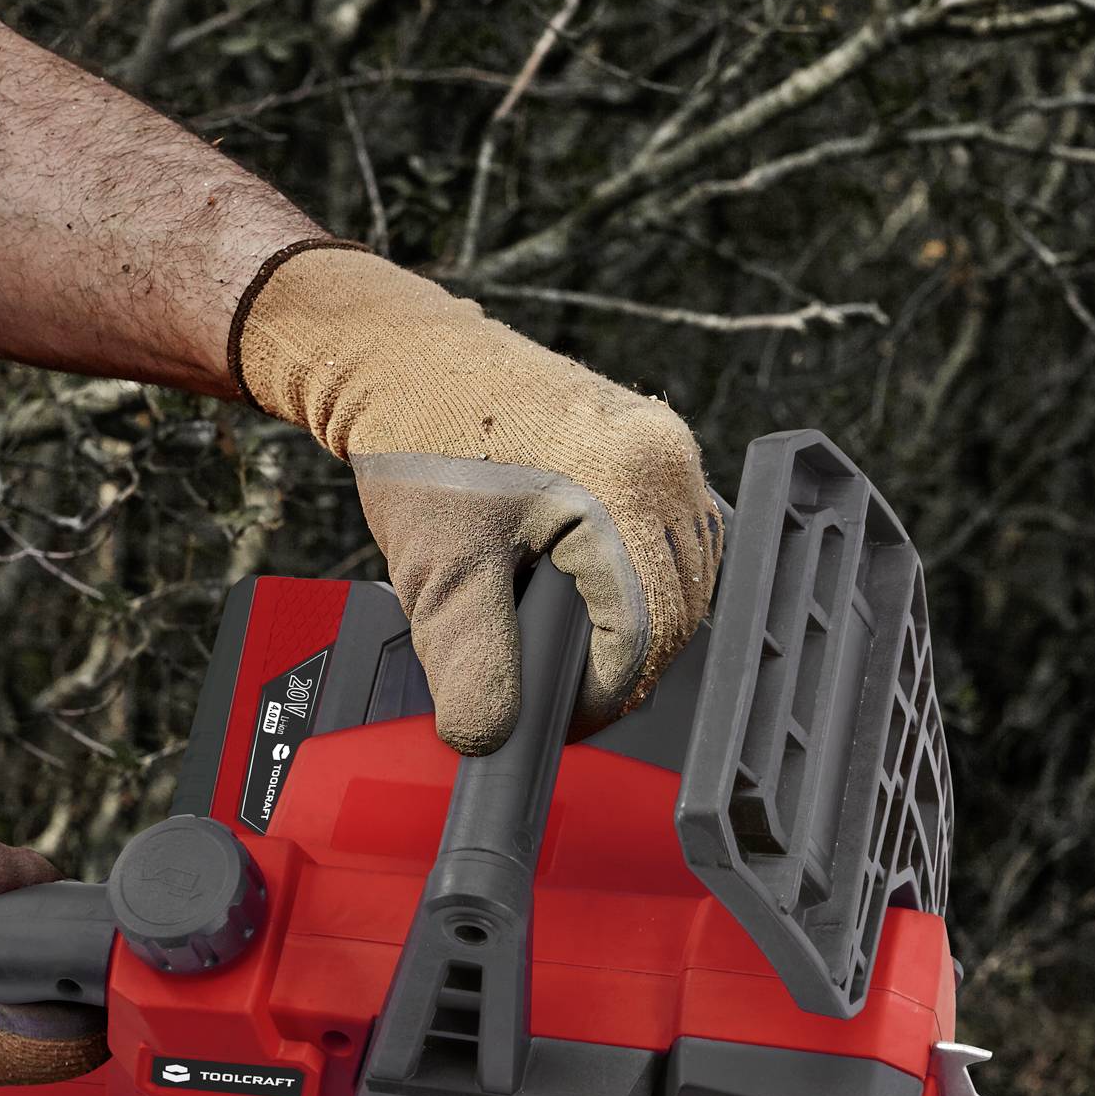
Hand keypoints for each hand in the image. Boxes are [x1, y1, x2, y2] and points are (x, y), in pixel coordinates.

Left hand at [232, 243, 723, 751]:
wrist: (403, 356)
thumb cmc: (418, 441)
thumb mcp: (439, 569)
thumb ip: (470, 662)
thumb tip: (490, 738)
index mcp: (627, 484)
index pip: (650, 631)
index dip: (606, 696)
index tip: (560, 721)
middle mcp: (665, 459)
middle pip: (681, 608)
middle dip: (627, 667)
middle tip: (564, 701)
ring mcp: (668, 446)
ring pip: (691, 575)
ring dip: (646, 627)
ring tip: (579, 657)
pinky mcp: (656, 444)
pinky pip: (680, 536)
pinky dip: (650, 581)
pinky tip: (602, 603)